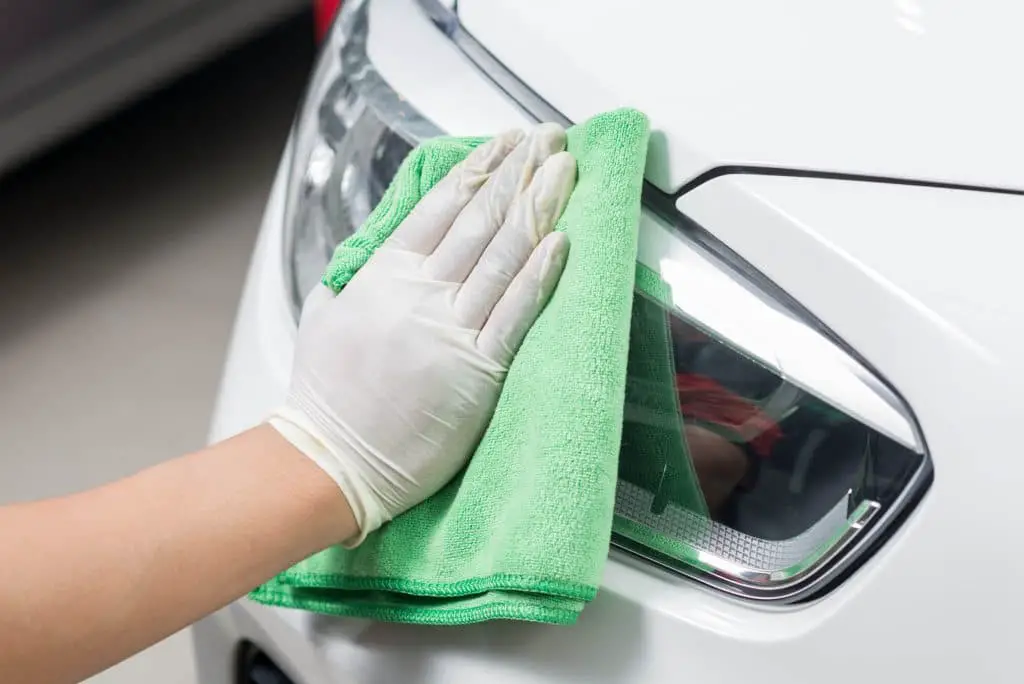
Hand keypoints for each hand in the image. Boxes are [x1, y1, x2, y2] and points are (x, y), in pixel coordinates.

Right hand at [271, 124, 575, 542]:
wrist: (334, 462)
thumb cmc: (327, 397)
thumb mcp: (325, 317)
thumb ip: (356, 279)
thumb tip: (377, 256)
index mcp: (383, 276)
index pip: (439, 207)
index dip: (477, 169)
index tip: (504, 142)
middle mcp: (419, 295)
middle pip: (478, 221)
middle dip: (516, 173)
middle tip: (547, 139)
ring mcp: (450, 332)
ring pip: (501, 257)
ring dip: (537, 208)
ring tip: (563, 170)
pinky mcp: (478, 373)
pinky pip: (515, 315)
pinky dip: (539, 276)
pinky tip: (561, 242)